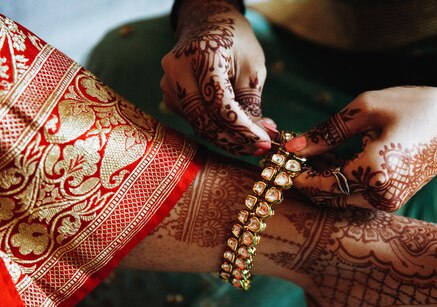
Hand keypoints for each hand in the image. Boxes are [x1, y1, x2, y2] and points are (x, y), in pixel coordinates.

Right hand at [161, 0, 270, 154]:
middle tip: (261, 149)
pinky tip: (235, 132)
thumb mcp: (252, 66)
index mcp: (201, 56)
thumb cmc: (235, 41)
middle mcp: (177, 70)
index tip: (265, 142)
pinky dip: (216, 130)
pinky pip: (194, 121)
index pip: (219, 104)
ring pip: (199, 125)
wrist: (207, 23)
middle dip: (235, 141)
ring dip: (227, 139)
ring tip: (253, 141)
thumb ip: (253, 103)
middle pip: (204, 121)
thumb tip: (263, 136)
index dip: (243, 129)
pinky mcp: (170, 96)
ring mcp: (169, 84)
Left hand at [284, 86, 436, 210]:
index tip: (278, 158)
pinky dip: (340, 181)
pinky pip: (356, 195)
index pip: (319, 183)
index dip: (295, 173)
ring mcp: (387, 200)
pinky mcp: (392, 199)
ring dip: (321, 180)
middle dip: (305, 178)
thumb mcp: (367, 109)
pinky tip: (331, 160)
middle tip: (289, 156)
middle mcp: (379, 194)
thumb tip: (291, 146)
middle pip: (327, 195)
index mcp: (372, 171)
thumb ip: (326, 131)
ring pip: (340, 198)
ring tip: (309, 155)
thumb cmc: (415, 107)